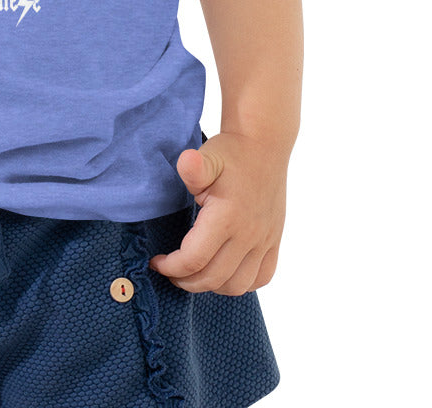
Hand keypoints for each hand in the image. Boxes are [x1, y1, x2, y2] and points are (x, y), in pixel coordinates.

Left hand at [149, 132, 286, 294]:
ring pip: (238, 285)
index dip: (171, 267)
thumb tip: (187, 163)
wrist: (264, 146)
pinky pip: (261, 278)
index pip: (194, 259)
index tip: (157, 262)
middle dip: (186, 280)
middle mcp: (249, 234)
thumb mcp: (208, 156)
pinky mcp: (274, 241)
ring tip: (193, 274)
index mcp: (228, 217)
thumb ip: (194, 168)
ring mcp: (265, 240)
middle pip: (213, 278)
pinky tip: (223, 272)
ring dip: (211, 286)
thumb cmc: (231, 152)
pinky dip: (240, 283)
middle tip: (170, 271)